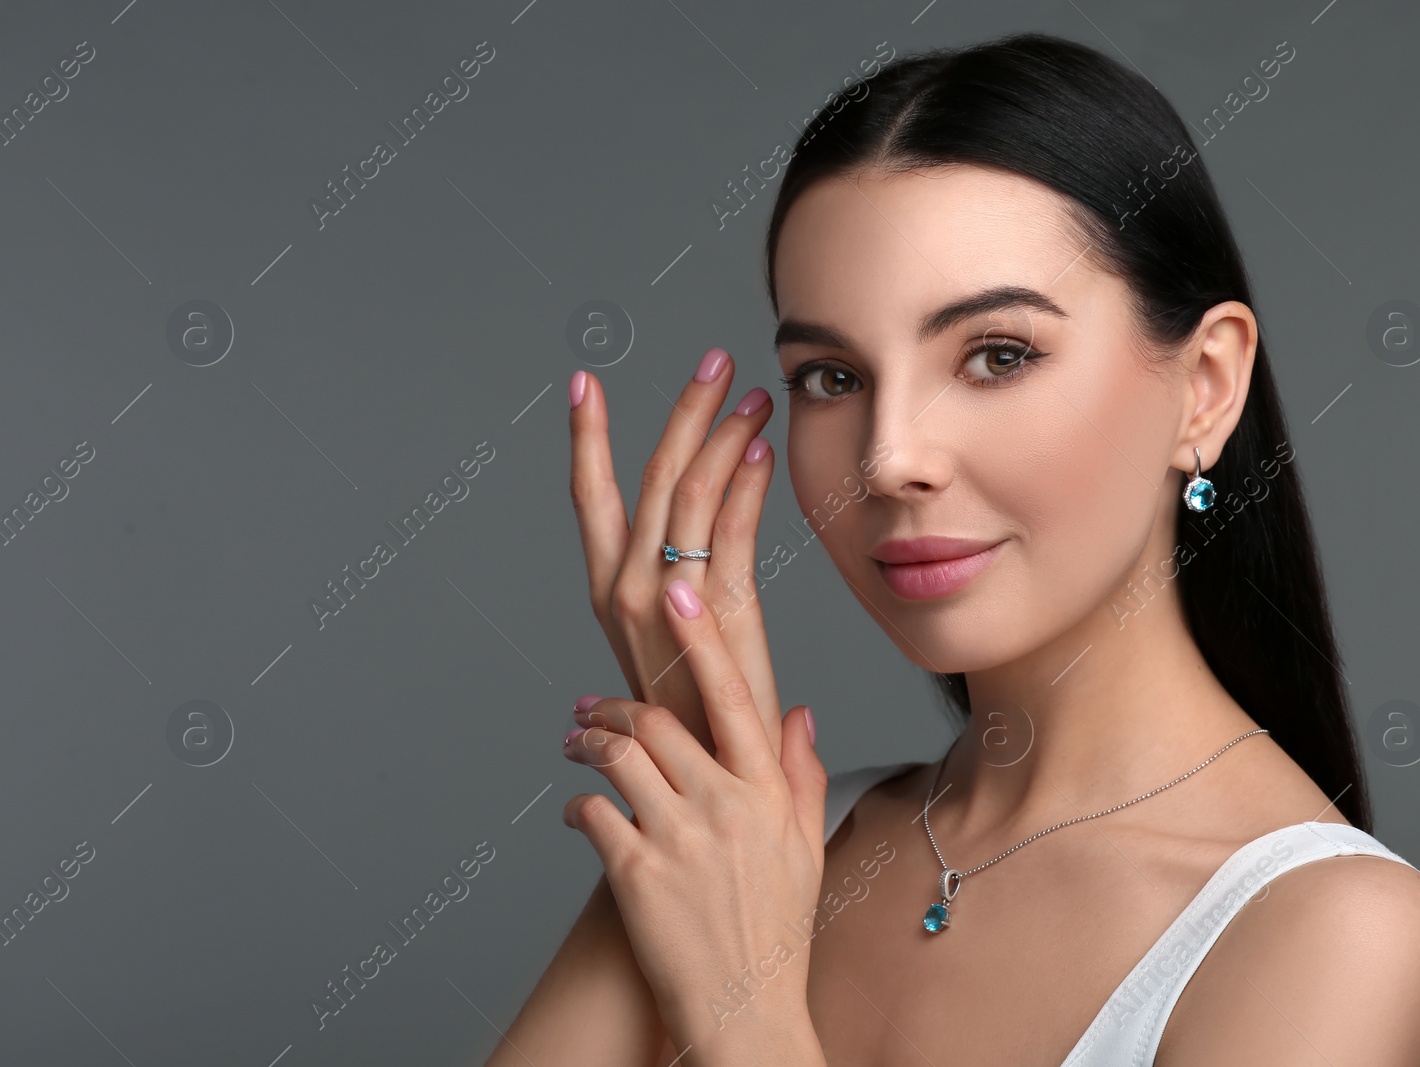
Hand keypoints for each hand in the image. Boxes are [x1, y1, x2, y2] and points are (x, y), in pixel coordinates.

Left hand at [561, 579, 828, 1064]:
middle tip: (589, 704)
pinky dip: (575, 807)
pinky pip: (590, 815)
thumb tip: (797, 711)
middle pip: (657, 719)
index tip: (680, 588)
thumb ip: (800, 772)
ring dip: (587, 741)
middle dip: (614, 703)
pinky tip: (574, 815)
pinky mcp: (635, 874)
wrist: (745, 1011)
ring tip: (574, 743)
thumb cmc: (775, 930)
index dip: (703, 639)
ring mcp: (677, 839)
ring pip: (617, 756)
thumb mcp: (805, 846)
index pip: (734, 696)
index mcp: (766, 792)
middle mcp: (724, 806)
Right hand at [568, 349, 783, 756]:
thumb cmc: (693, 714)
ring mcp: (669, 600)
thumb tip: (671, 562)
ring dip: (725, 433)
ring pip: (692, 491)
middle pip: (653, 476)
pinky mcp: (718, 612)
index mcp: (608, 590)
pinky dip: (746, 484)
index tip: (584, 383)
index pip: (590, 497)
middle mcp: (627, 589)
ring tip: (755, 395)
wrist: (706, 781)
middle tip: (715, 359)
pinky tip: (762, 451)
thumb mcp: (668, 643)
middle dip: (684, 409)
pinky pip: (730, 530)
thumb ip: (669, 591)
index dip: (588, 437)